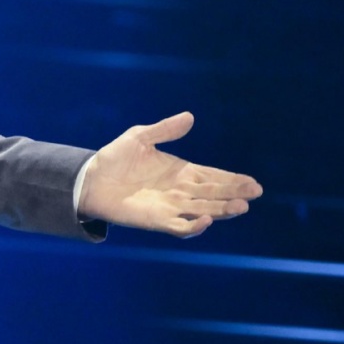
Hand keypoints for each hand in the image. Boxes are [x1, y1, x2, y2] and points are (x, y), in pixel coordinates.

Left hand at [79, 112, 260, 237]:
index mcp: (182, 171)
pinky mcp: (157, 220)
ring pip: (204, 210)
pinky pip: (181, 226)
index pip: (214, 176)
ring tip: (240, 206)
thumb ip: (164, 130)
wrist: (90, 179)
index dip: (233, 179)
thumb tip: (189, 117)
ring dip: (222, 210)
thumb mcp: (139, 137)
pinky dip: (194, 225)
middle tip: (254, 192)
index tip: (253, 182)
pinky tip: (206, 219)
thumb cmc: (115, 158)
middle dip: (235, 193)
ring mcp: (171, 207)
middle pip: (214, 194)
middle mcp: (181, 191)